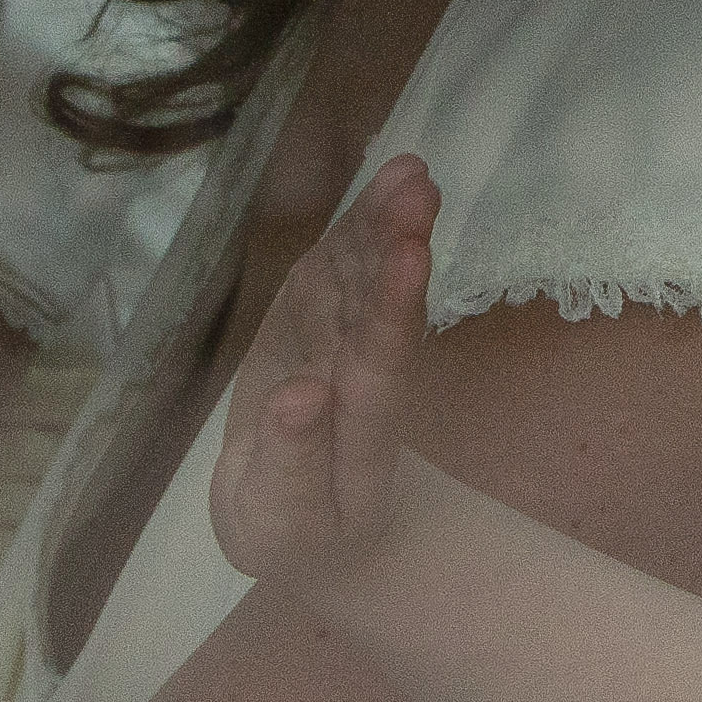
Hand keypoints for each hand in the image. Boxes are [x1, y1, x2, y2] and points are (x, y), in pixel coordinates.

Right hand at [212, 152, 439, 583]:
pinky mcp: (318, 323)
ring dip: (383, 225)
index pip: (383, 368)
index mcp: (362, 433)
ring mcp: (342, 344)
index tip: (410, 257)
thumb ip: (292, 463)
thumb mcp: (283, 521)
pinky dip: (357, 228)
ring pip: (364, 279)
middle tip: (418, 187)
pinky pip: (338, 272)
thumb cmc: (297, 531)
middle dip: (395, 247)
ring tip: (411, 171)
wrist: (311, 520)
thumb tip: (300, 394)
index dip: (395, 312)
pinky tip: (387, 182)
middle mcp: (362, 378)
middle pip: (381, 309)